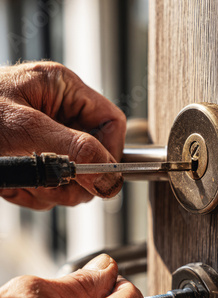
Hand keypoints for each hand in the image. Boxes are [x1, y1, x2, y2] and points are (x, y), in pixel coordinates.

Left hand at [0, 62, 125, 208]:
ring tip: (23, 179)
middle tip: (52, 180)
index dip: (111, 153)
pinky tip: (13, 184)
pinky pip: (51, 190)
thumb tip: (110, 174)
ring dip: (49, 189)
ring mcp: (46, 143)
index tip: (101, 176)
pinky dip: (32, 194)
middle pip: (95, 158)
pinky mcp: (33, 164)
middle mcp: (58, 117)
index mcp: (62, 92)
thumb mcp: (25, 128)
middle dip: (75, 178)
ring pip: (74, 180)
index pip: (111, 124)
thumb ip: (74, 149)